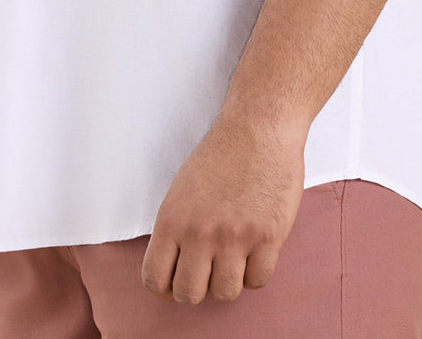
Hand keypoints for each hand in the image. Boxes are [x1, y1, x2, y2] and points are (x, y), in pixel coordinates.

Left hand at [141, 112, 305, 304]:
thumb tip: (175, 267)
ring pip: (225, 293)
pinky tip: (255, 251)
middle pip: (189, 294)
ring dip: (228, 280)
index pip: (154, 279)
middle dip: (197, 288)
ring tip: (233, 258)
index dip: (164, 288)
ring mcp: (234, 237)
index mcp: (172, 218)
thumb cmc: (222, 154)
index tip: (174, 282)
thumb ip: (176, 228)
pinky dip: (256, 272)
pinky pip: (257, 281)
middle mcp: (200, 232)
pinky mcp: (267, 237)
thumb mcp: (182, 188)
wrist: (259, 127)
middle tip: (207, 271)